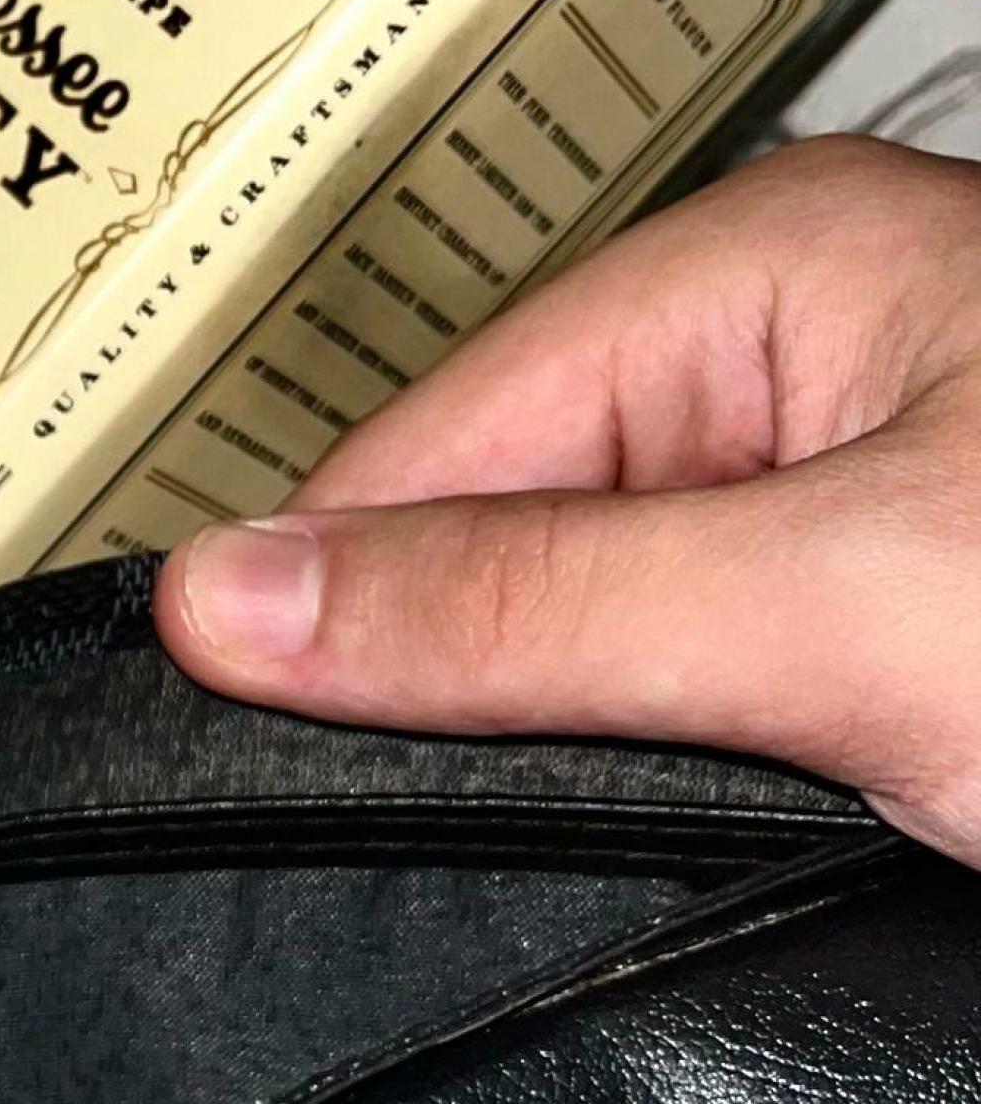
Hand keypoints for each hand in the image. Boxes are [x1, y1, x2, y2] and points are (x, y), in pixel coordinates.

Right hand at [156, 135, 980, 862]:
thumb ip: (531, 607)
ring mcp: (834, 506)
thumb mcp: (839, 607)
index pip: (426, 444)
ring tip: (620, 815)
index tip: (243, 725)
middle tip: (461, 817)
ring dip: (562, 740)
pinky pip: (671, 702)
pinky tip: (699, 830)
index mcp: (767, 273)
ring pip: (573, 635)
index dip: (328, 599)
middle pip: (488, 539)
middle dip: (463, 679)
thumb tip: (241, 599)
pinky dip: (659, 780)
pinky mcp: (862, 629)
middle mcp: (792, 367)